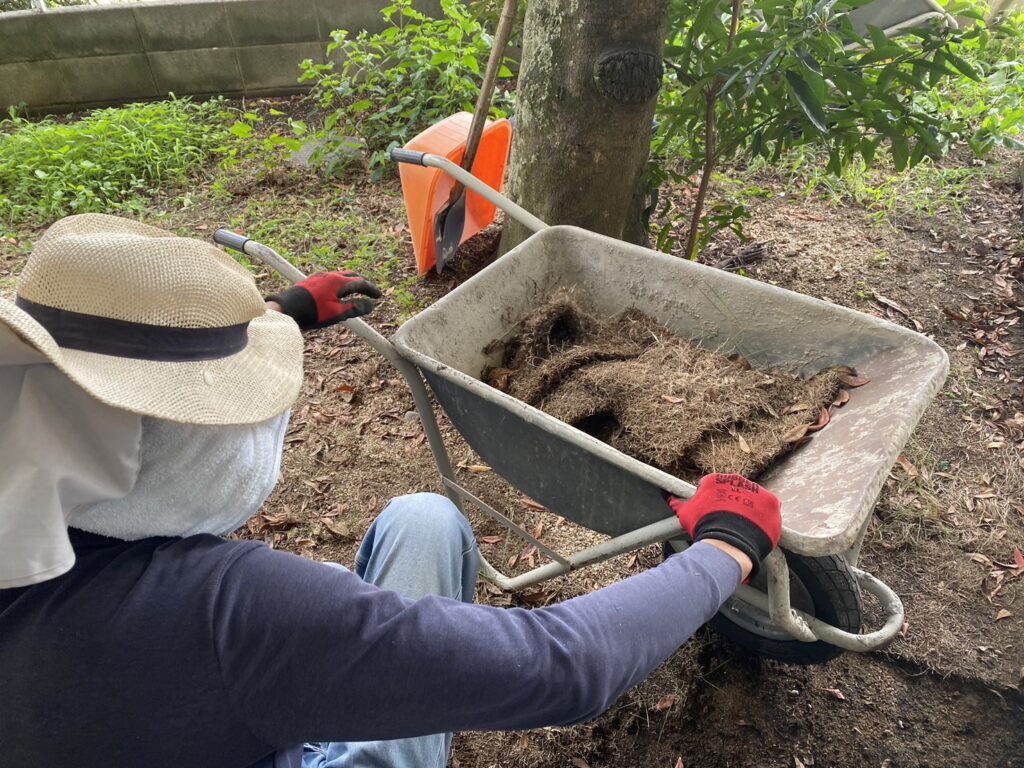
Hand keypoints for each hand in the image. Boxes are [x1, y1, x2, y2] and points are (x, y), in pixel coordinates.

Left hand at [268, 271, 382, 329]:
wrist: (286, 309)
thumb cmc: (312, 312)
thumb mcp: (337, 313)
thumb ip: (355, 308)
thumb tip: (370, 305)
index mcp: (338, 281)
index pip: (360, 282)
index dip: (371, 289)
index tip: (379, 296)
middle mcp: (329, 276)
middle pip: (351, 276)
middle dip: (363, 284)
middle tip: (369, 292)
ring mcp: (319, 277)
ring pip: (340, 277)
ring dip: (351, 284)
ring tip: (356, 293)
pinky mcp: (311, 282)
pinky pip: (331, 280)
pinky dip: (340, 285)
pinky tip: (337, 294)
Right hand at [669, 474, 780, 577]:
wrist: (729, 542)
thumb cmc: (705, 527)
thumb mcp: (686, 514)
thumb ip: (680, 505)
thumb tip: (672, 501)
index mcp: (716, 480)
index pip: (716, 487)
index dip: (714, 503)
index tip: (714, 514)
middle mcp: (738, 480)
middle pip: (736, 491)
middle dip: (734, 505)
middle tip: (729, 522)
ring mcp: (757, 490)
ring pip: (753, 500)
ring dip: (750, 511)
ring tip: (743, 529)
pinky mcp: (772, 503)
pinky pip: (769, 511)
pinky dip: (764, 520)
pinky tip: (757, 531)